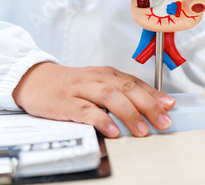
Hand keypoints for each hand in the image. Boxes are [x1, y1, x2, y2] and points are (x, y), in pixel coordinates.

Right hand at [12, 63, 174, 137]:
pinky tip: (113, 131)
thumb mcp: (98, 83)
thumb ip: (119, 93)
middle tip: (163, 121)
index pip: (136, 83)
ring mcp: (82, 89)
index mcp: (108, 74)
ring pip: (111, 98)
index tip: (170, 105)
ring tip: (143, 130)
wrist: (34, 79)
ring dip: (130, 114)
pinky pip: (86, 111)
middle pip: (128, 89)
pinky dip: (102, 120)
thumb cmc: (70, 84)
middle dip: (149, 106)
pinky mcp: (66, 102)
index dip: (154, 94)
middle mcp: (98, 78)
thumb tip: (146, 106)